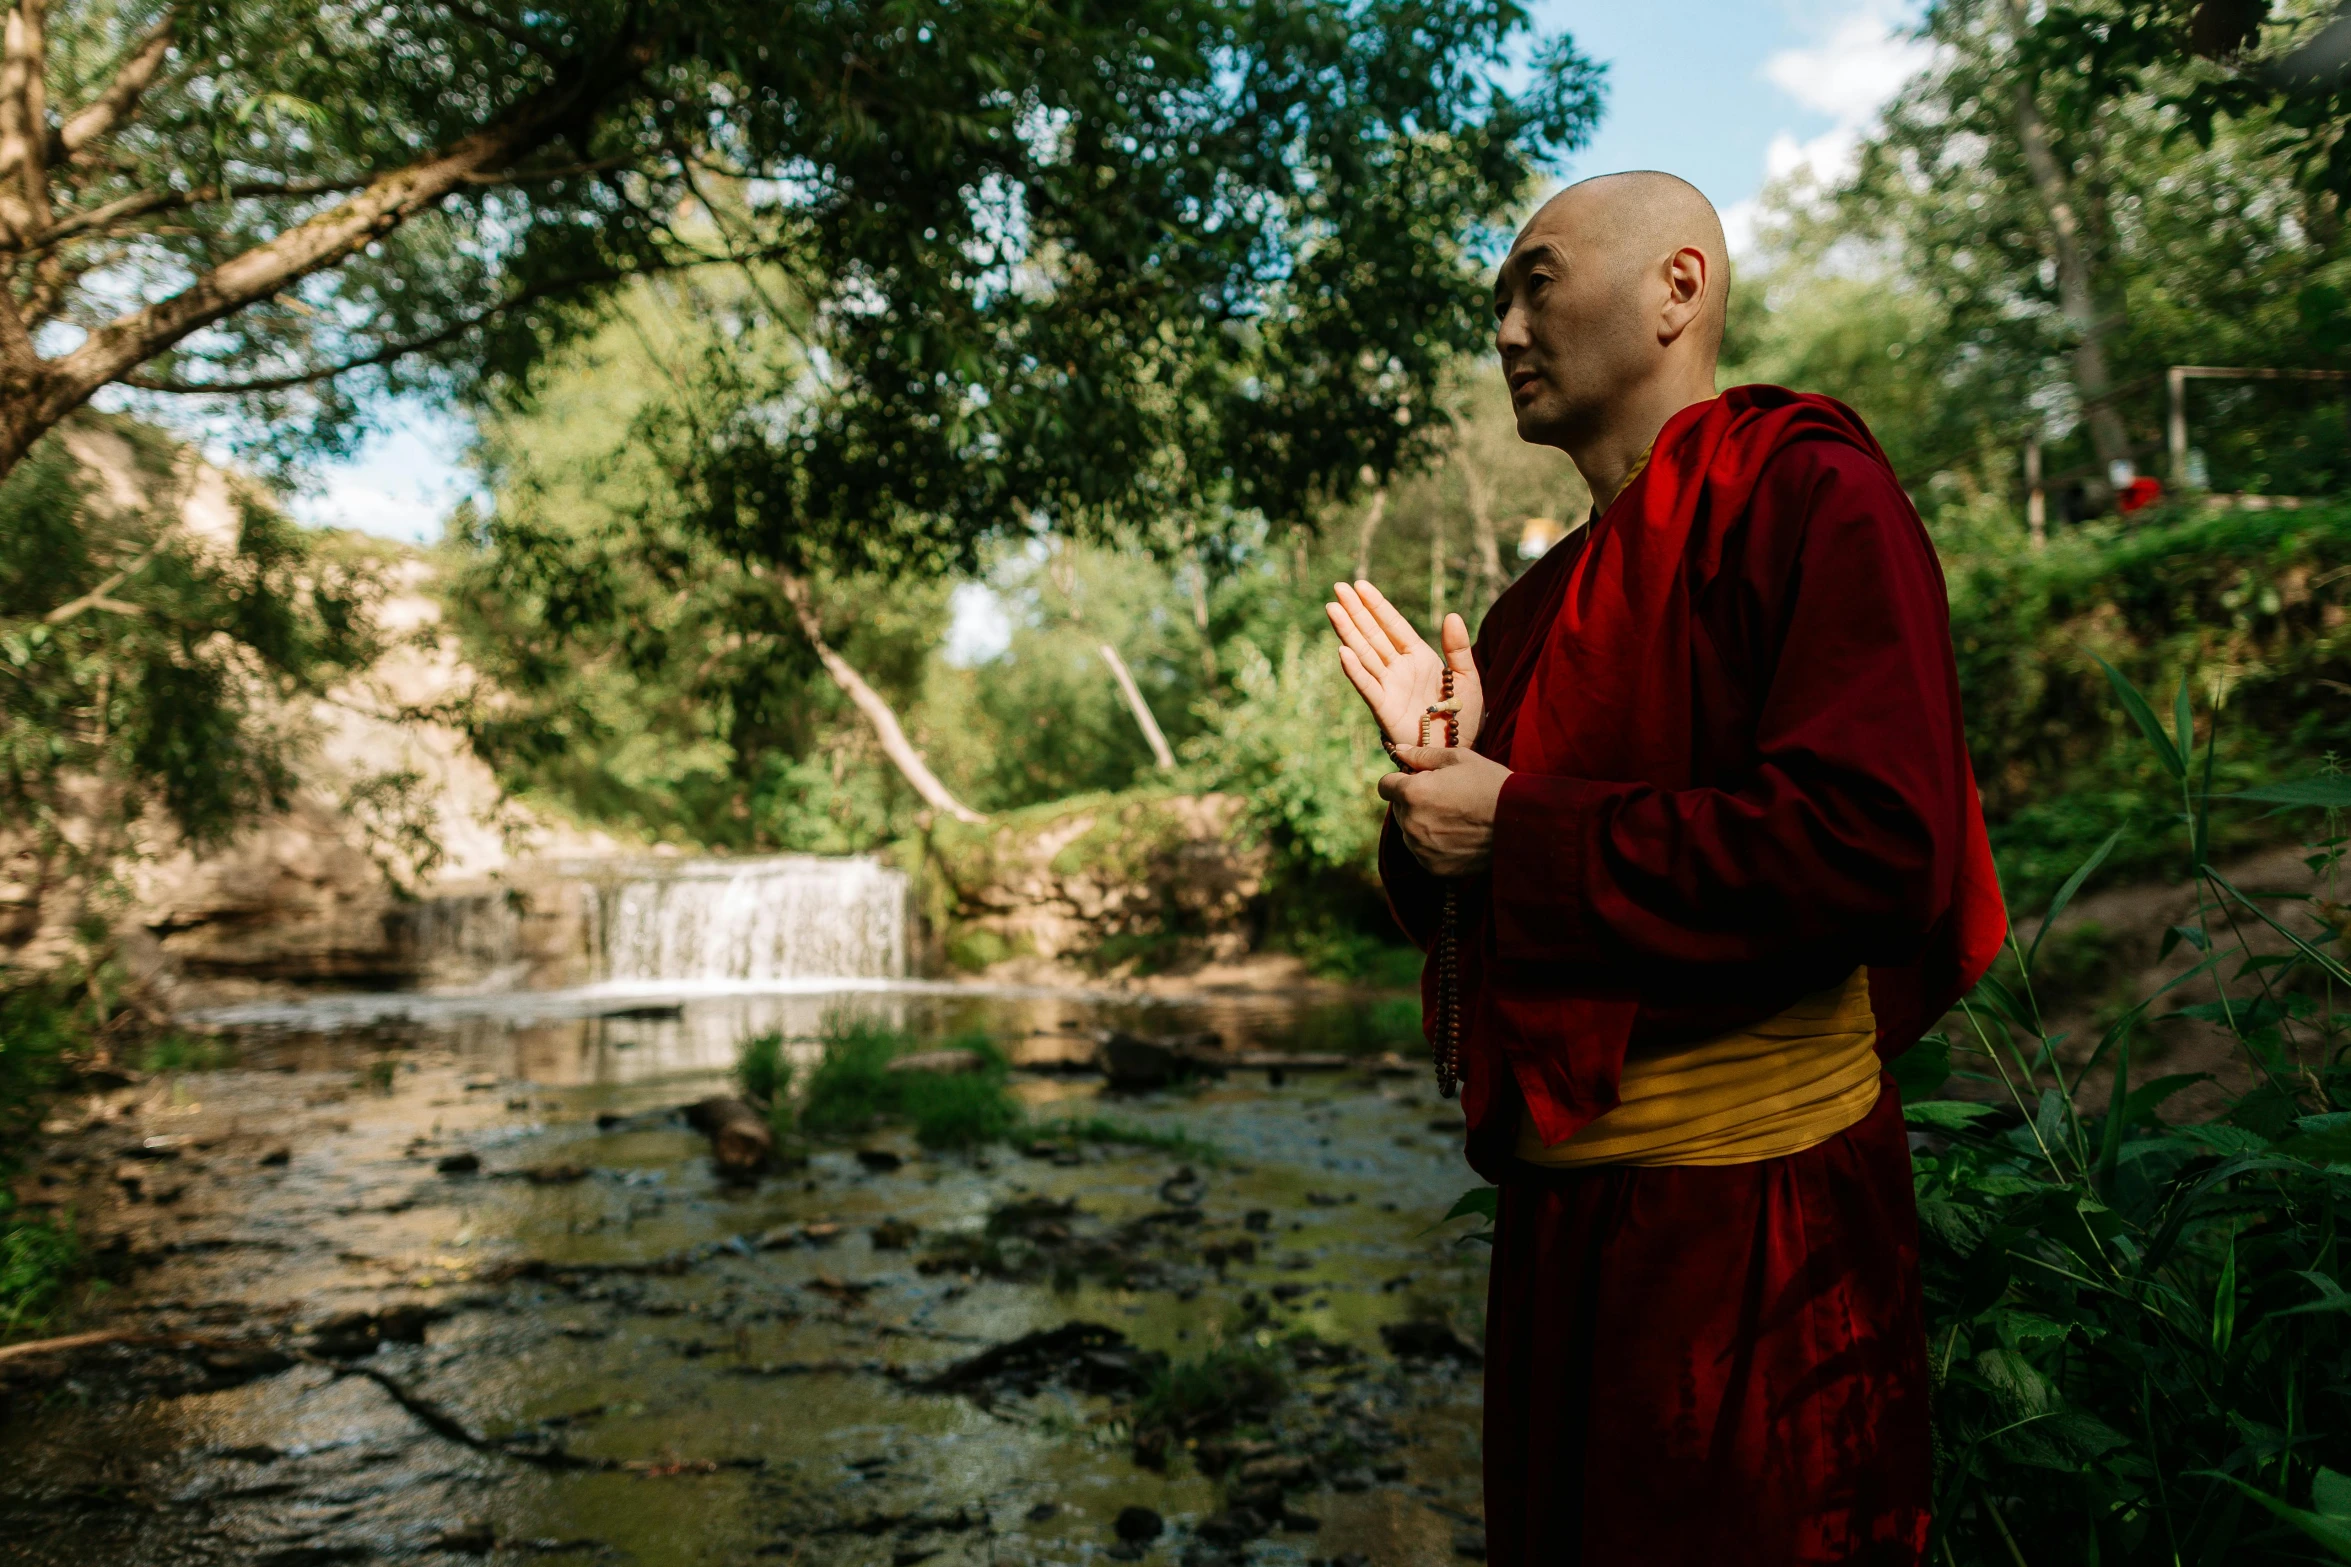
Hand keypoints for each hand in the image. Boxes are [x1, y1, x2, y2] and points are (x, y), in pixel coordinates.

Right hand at [1323, 580, 1482, 752]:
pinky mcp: (1384, 708)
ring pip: (1364, 654)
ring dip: (1348, 632)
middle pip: (1372, 634)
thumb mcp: (1467, 677)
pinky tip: (1343, 652)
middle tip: (1338, 588)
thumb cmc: (1463, 716)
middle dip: (1355, 612)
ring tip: (1332, 609)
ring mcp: (1389, 687)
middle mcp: (1399, 668)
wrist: (1458, 750)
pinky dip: (1355, 670)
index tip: (1360, 585)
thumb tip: (1452, 615)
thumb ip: (1457, 648)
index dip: (1377, 605)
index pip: (1393, 625)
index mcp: (1418, 657)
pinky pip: (1367, 686)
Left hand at [1378, 746, 1509, 876]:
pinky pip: (1424, 853)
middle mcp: (1410, 824)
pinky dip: (1435, 846)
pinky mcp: (1434, 867)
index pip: (1385, 786)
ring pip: (1410, 833)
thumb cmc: (1490, 784)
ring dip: (1423, 824)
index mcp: (1412, 793)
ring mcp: (1421, 849)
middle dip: (1413, 802)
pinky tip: (1458, 837)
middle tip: (1445, 798)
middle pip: (1398, 810)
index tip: (1418, 781)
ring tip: (1455, 818)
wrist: (1520, 823)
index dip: (1400, 781)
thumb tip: (1399, 751)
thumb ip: (1423, 756)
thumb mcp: (1459, 759)